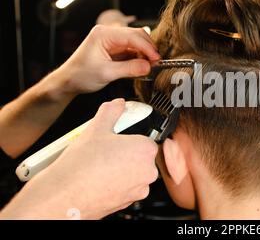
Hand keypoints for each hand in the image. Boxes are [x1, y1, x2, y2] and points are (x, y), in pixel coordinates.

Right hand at [0, 99, 158, 218]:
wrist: (64, 195)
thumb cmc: (81, 165)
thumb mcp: (96, 128)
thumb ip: (111, 111)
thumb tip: (118, 104)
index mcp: (145, 150)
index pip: (146, 138)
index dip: (130, 136)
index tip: (118, 137)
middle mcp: (148, 172)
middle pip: (141, 156)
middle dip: (126, 152)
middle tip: (106, 150)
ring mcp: (139, 189)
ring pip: (134, 173)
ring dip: (121, 169)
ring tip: (100, 165)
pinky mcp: (128, 203)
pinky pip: (126, 188)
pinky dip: (116, 184)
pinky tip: (99, 179)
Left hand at [55, 25, 159, 95]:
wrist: (68, 81)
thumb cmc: (80, 75)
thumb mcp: (106, 73)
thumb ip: (129, 69)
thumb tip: (148, 66)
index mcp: (103, 34)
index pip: (132, 36)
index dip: (147, 48)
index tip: (156, 59)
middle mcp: (108, 34)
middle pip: (137, 35)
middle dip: (148, 49)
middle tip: (155, 63)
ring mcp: (112, 41)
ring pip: (136, 42)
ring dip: (144, 54)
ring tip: (149, 66)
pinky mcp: (115, 49)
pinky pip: (132, 50)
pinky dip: (139, 57)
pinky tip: (142, 66)